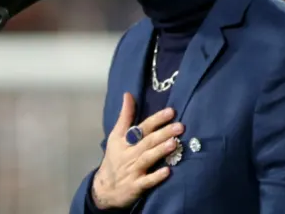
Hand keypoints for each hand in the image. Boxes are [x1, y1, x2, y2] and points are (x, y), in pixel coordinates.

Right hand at [91, 92, 184, 209]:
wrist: (104, 188)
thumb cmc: (115, 158)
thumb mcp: (116, 136)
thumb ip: (125, 116)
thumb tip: (128, 94)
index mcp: (125, 140)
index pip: (142, 127)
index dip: (156, 119)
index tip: (171, 111)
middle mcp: (129, 154)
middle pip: (147, 141)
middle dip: (163, 133)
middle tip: (180, 126)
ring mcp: (132, 170)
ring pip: (147, 158)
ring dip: (160, 151)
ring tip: (174, 143)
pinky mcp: (135, 186)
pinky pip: (146, 181)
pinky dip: (156, 177)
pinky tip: (167, 171)